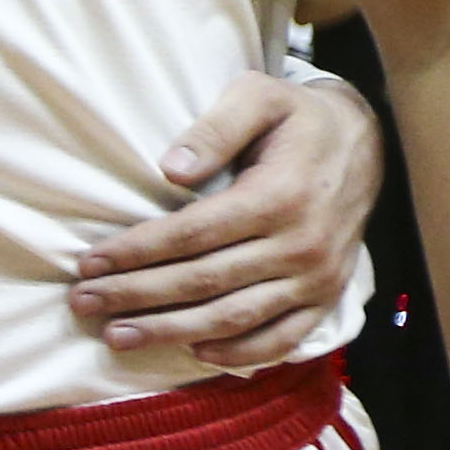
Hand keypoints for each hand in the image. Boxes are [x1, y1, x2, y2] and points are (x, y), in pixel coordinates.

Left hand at [68, 69, 382, 367]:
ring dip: (172, 331)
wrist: (366, 141)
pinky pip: (283, 338)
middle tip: (83, 303)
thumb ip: (214, 128)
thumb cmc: (298, 117)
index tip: (89, 263)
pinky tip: (195, 352)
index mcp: (279, 196)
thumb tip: (170, 169)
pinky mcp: (327, 295)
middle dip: (136, 295)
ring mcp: (317, 277)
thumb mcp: (258, 96)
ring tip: (118, 335)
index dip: (136, 252)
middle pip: (202, 281)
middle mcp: (300, 244)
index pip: (191, 235)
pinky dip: (240, 352)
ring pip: (234, 317)